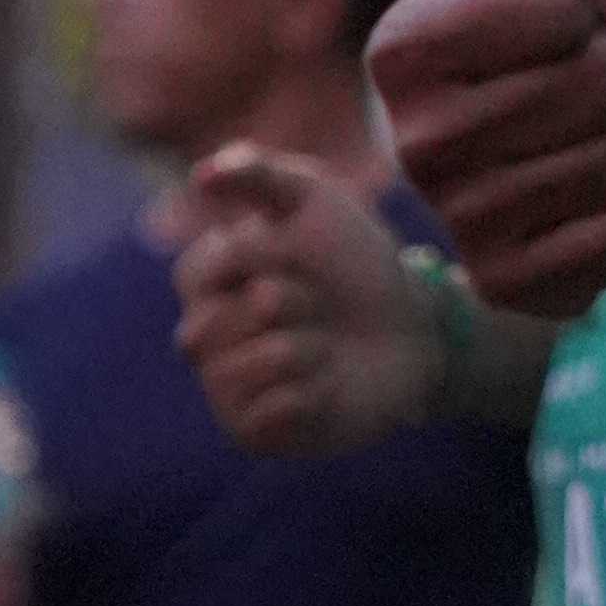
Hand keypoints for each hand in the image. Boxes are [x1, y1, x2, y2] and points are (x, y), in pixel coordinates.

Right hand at [172, 143, 433, 456]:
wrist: (412, 326)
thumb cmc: (357, 261)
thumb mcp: (315, 199)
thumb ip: (258, 173)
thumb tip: (199, 175)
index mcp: (208, 285)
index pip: (193, 275)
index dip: (252, 262)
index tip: (292, 250)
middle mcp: (207, 338)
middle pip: (211, 327)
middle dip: (283, 305)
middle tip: (316, 303)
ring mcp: (226, 388)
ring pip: (242, 371)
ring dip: (304, 351)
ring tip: (327, 347)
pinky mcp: (255, 432)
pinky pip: (267, 415)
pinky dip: (311, 394)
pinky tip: (329, 386)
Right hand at [367, 0, 605, 322]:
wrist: (574, 104)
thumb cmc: (548, 5)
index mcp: (400, 48)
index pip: (560, 8)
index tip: (562, 14)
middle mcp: (414, 145)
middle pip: (599, 83)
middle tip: (599, 78)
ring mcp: (459, 223)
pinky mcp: (511, 284)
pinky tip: (603, 193)